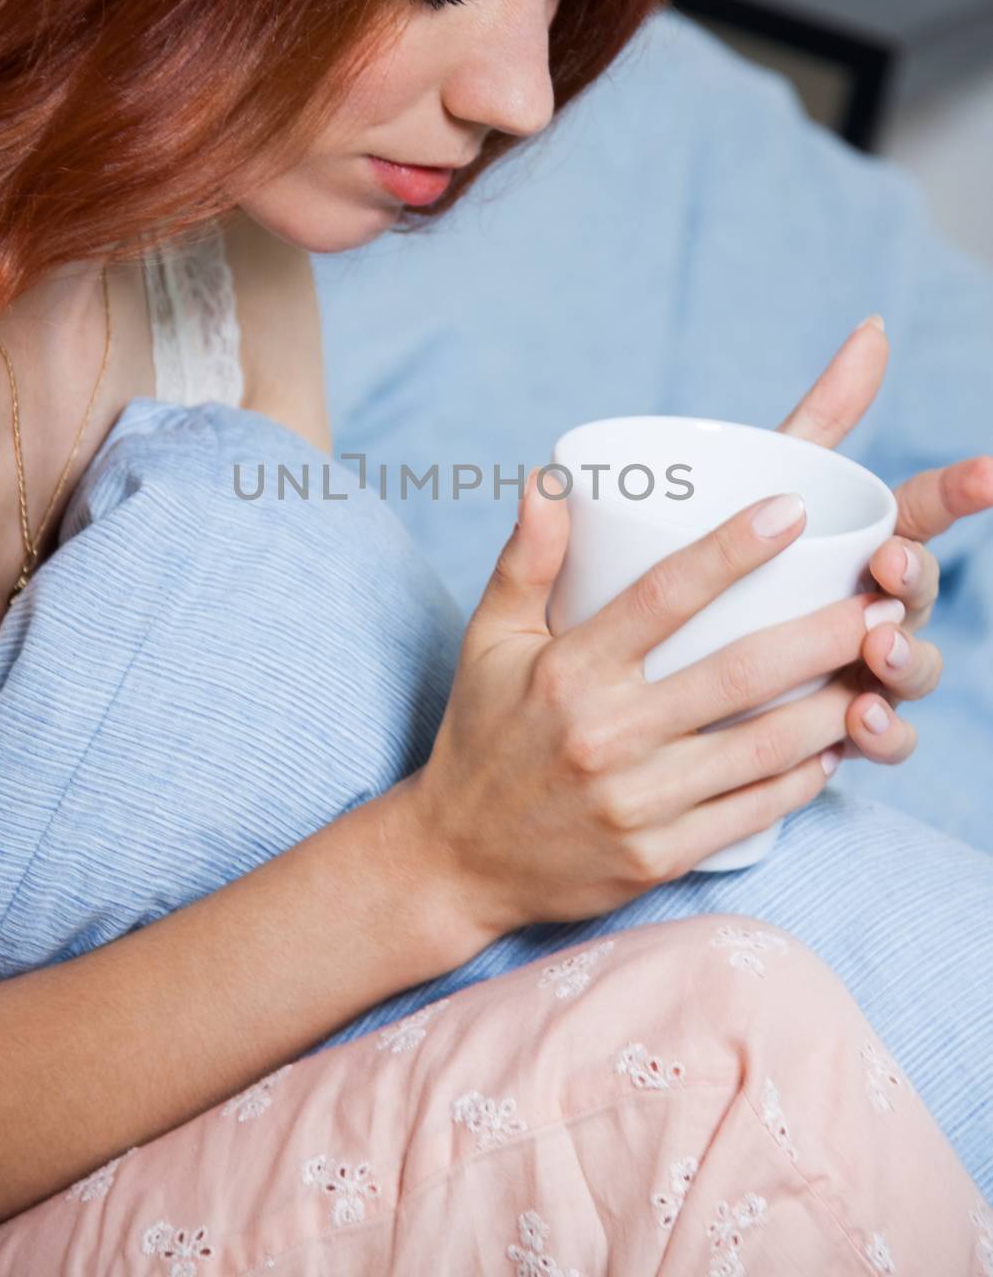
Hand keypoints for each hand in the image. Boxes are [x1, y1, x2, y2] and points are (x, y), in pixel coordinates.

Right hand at [410, 475, 897, 938]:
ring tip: (880, 667)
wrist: (458, 862)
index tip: (793, 512)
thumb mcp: (487, 641)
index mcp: (568, 673)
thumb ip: (525, 560)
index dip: (732, 549)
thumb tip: (549, 478)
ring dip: (831, 706)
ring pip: (759, 747)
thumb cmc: (481, 735)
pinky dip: (804, 777)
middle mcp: (606, 736)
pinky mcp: (657, 855)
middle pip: (736, 674)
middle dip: (821, 634)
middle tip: (881, 599)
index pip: (662, 597)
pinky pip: (751, 811)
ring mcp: (636, 803)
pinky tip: (839, 743)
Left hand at [775, 314, 992, 761]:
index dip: (961, 491)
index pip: (926, 509)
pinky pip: (880, 737)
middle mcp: (878, 603)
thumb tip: (873, 326)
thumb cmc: (736, 561)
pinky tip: (860, 723)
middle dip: (914, 580)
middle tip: (886, 567)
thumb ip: (819, 417)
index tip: (988, 472)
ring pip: (910, 668)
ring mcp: (867, 669)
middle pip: (919, 592)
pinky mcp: (842, 729)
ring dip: (906, 663)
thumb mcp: (763, 485)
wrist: (670, 662)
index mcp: (868, 540)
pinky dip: (880, 732)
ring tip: (876, 659)